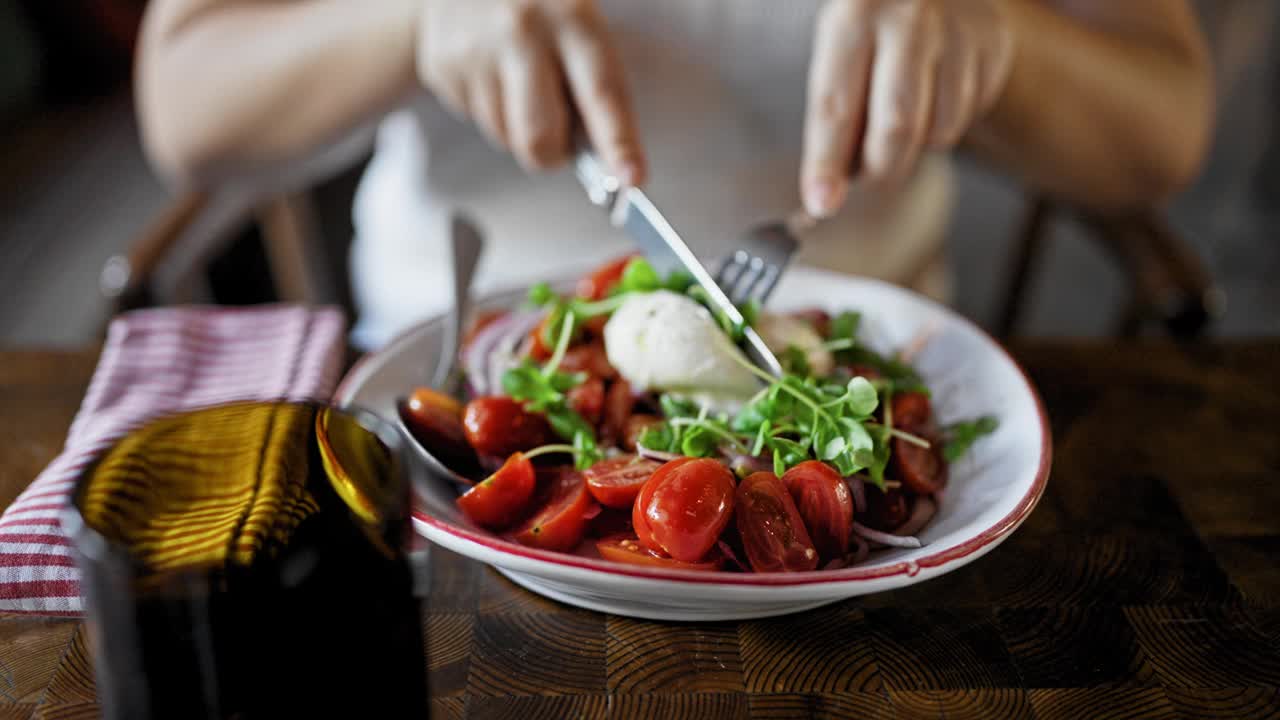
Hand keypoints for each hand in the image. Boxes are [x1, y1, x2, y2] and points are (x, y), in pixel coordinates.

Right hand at [416, 0, 645, 183]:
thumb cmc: (538, 9)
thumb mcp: (579, 25)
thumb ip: (596, 82)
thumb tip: (607, 155)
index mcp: (572, 19)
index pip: (602, 93)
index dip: (619, 142)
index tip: (631, 177)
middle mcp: (523, 32)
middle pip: (540, 137)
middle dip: (552, 155)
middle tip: (558, 140)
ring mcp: (478, 51)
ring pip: (507, 137)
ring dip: (518, 127)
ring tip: (518, 81)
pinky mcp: (444, 66)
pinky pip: (477, 120)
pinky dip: (491, 109)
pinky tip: (491, 73)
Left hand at [801, 0, 1013, 216]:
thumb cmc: (873, 22)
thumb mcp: (839, 46)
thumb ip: (833, 111)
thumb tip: (826, 192)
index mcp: (853, 16)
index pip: (836, 107)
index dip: (826, 164)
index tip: (821, 205)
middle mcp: (908, 17)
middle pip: (896, 128)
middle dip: (879, 171)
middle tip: (868, 178)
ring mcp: (958, 31)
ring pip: (938, 131)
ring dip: (914, 149)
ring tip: (899, 122)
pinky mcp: (993, 45)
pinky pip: (968, 118)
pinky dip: (944, 125)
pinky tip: (933, 98)